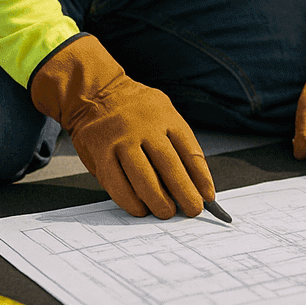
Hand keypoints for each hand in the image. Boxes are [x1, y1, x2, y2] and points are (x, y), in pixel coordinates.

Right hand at [29, 35, 215, 217]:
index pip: (190, 151)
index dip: (201, 178)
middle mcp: (145, 127)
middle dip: (184, 192)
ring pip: (143, 176)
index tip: (208, 197)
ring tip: (166, 212)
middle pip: (169, 165)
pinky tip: (139, 208)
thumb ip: (177, 142)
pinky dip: (129, 200)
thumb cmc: (136, 109)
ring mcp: (122, 139)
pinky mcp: (101, 151)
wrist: (97, 91)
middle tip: (191, 210)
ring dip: (157, 199)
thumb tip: (194, 182)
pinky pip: (116, 182)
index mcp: (166, 117)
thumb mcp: (163, 112)